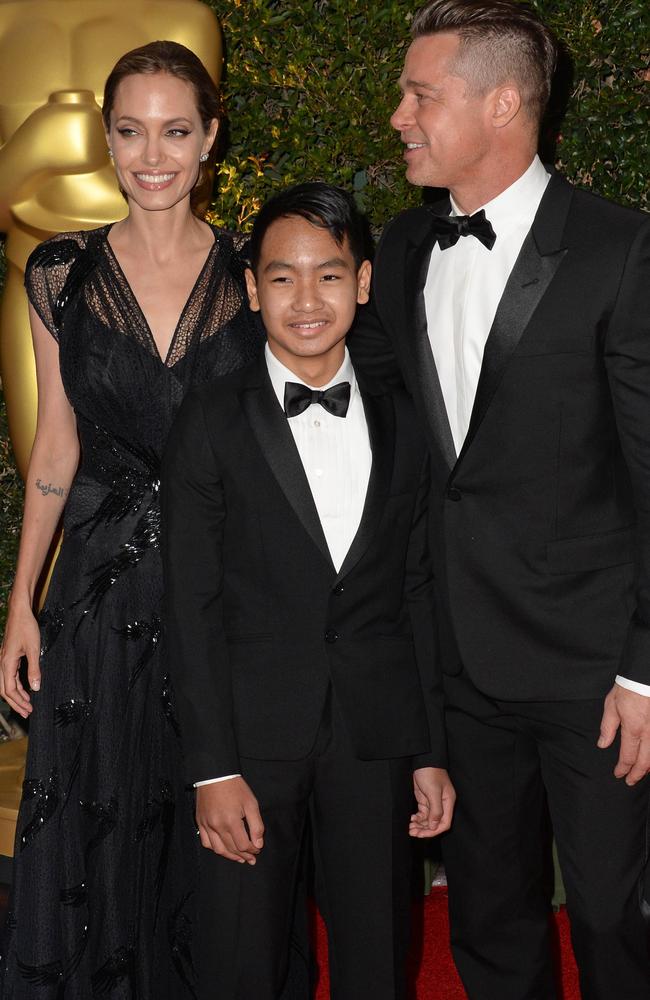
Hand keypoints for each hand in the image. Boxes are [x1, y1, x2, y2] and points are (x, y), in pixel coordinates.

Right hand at [0, 597, 40, 717]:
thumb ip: (34, 669)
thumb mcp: (34, 649)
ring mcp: (4, 659)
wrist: (19, 612)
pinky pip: (10, 675)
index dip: (19, 702)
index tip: (29, 709)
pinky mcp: (8, 656)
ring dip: (16, 694)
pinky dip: (16, 684)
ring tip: (27, 703)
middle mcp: (2, 663)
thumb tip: (35, 688)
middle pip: (5, 690)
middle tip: (27, 712)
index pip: (9, 690)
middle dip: (16, 702)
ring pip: (7, 683)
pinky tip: (25, 688)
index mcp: (7, 663)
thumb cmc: (26, 628)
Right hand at [196, 777, 263, 864]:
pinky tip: (223, 849)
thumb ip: (256, 825)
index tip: (257, 850)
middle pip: (232, 849)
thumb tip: (258, 844)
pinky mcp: (200, 822)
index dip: (252, 850)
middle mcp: (217, 826)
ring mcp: (207, 825)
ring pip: (218, 849)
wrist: (215, 775)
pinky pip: (206, 842)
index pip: (243, 845)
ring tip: (239, 858)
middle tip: (251, 859)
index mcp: (231, 821)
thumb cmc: (235, 787)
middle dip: (244, 856)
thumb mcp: (251, 803)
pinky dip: (216, 848)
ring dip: (230, 856)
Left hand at [409, 767, 455, 837]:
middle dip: (424, 829)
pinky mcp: (425, 800)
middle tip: (413, 832)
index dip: (434, 831)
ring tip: (410, 828)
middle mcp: (442, 804)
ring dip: (419, 825)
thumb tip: (434, 826)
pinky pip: (422, 814)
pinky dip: (417, 818)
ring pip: (428, 820)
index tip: (422, 834)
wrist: (422, 760)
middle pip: (435, 823)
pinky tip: (411, 819)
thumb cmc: (430, 772)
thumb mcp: (433, 792)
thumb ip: (436, 810)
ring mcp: (433, 802)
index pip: (444, 823)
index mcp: (448, 802)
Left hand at [598, 683, 649, 784]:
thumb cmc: (628, 689)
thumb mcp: (611, 706)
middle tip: (630, 781)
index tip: (618, 774)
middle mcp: (649, 733)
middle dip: (637, 775)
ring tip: (640, 772)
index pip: (628, 757)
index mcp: (633, 729)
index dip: (623, 769)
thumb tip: (603, 745)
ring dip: (648, 768)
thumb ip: (608, 727)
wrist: (644, 677)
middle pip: (645, 762)